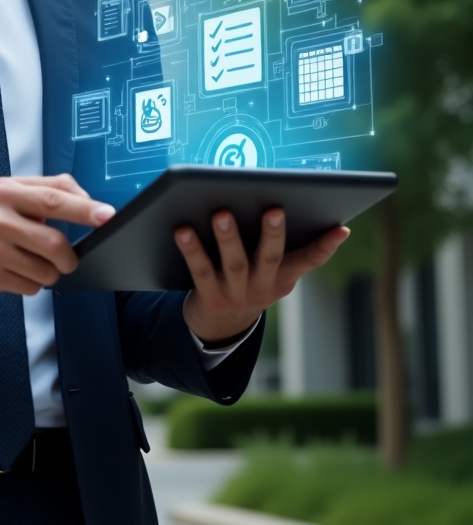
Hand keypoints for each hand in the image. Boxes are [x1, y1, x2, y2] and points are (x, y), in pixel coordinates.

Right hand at [0, 174, 114, 296]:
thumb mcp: (3, 190)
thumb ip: (42, 189)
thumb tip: (83, 199)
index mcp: (6, 193)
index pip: (54, 199)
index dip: (85, 209)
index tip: (107, 215)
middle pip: (55, 243)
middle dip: (69, 257)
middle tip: (68, 258)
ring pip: (46, 271)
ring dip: (48, 272)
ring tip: (31, 261)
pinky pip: (30, 288)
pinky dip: (31, 283)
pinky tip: (14, 270)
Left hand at [174, 208, 349, 345]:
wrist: (218, 323)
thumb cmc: (245, 278)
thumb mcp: (266, 268)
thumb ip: (270, 241)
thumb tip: (273, 201)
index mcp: (283, 277)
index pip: (310, 260)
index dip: (327, 246)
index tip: (341, 227)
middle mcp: (263, 287)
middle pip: (270, 258)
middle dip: (273, 234)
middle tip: (274, 209)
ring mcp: (238, 294)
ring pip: (235, 263)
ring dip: (229, 237)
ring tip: (222, 213)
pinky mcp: (211, 298)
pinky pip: (200, 270)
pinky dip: (192, 250)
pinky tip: (182, 230)